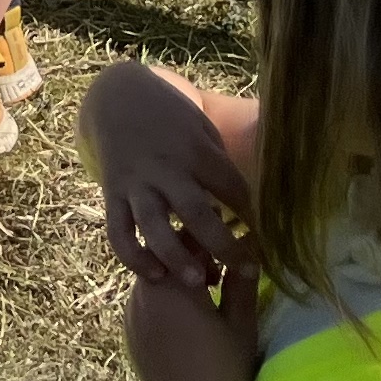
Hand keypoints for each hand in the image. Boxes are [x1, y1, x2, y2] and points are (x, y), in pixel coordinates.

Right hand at [79, 66, 252, 290]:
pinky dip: (133, 257)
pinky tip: (154, 276)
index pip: (231, 187)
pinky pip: (118, 232)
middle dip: (223, 245)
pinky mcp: (112, 195)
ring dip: (175, 256)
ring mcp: (135, 184)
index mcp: (194, 150)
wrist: (116, 98)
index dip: (252, 215)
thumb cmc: (171, 117)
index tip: (269, 240)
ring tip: (198, 282)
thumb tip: (247, 205)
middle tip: (248, 272)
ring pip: (153, 226)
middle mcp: (165, 169)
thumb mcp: (201, 127)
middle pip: (195, 212)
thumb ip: (218, 164)